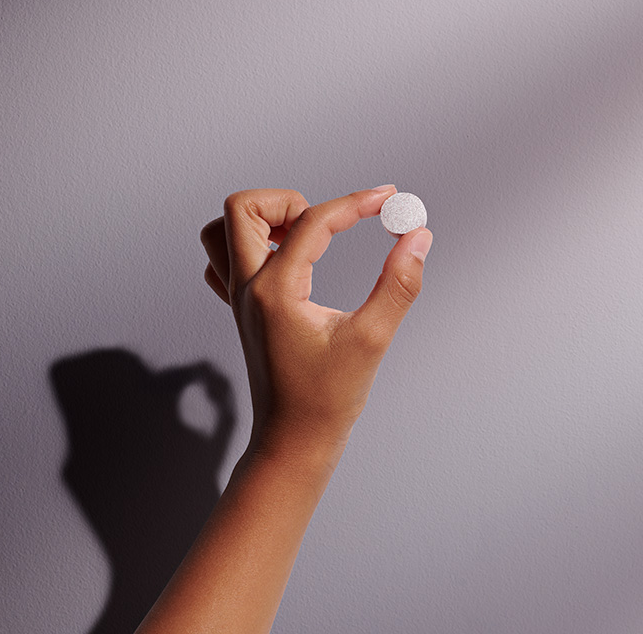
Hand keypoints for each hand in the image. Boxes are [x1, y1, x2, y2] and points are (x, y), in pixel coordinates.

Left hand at [199, 185, 432, 468]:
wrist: (294, 441)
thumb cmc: (329, 399)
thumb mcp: (372, 339)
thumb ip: (399, 284)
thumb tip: (418, 237)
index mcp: (276, 291)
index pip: (313, 221)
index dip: (357, 203)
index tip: (389, 200)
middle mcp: (248, 289)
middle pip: (244, 208)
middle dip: (290, 202)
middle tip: (329, 225)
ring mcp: (238, 300)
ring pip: (224, 230)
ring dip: (263, 220)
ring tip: (304, 240)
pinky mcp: (241, 312)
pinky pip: (224, 262)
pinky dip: (250, 247)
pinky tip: (287, 264)